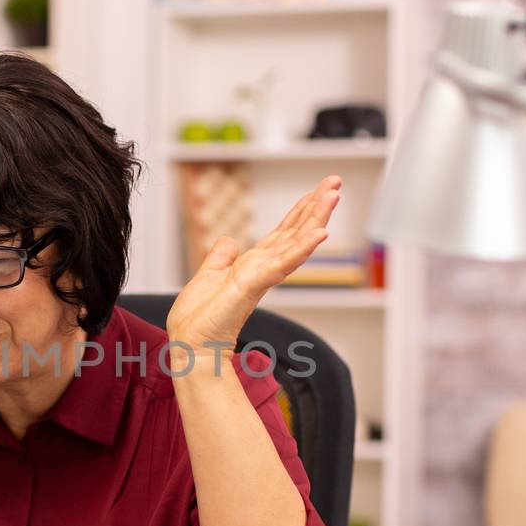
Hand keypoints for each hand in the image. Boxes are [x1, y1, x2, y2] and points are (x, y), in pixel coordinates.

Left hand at [166, 175, 339, 350]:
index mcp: (253, 265)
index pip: (283, 233)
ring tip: (334, 196)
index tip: (317, 190)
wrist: (190, 343)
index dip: (300, 211)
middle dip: (316, 206)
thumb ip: (221, 257)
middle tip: (336, 182)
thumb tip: (229, 240)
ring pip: (296, 242)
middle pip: (296, 232)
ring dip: (316, 218)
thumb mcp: (208, 275)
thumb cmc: (198, 318)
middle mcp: (263, 268)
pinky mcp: (254, 284)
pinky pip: (283, 263)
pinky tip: (320, 233)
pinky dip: (302, 248)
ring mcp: (262, 276)